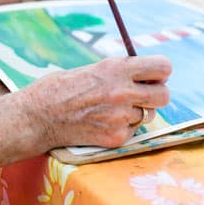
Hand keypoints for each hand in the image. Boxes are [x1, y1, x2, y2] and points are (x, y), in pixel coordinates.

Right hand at [20, 55, 171, 148]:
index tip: (155, 75)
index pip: (163, 67)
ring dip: (135, 113)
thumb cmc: (62, 87)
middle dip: (156, 95)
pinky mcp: (116, 137)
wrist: (39, 115)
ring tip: (110, 109)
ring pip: (147, 115)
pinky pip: (132, 131)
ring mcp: (120, 117)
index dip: (161, 72)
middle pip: (164, 95)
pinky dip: (122, 128)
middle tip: (143, 95)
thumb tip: (145, 76)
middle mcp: (123, 91)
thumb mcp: (94, 69)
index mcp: (117, 68)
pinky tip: (101, 122)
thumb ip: (121, 73)